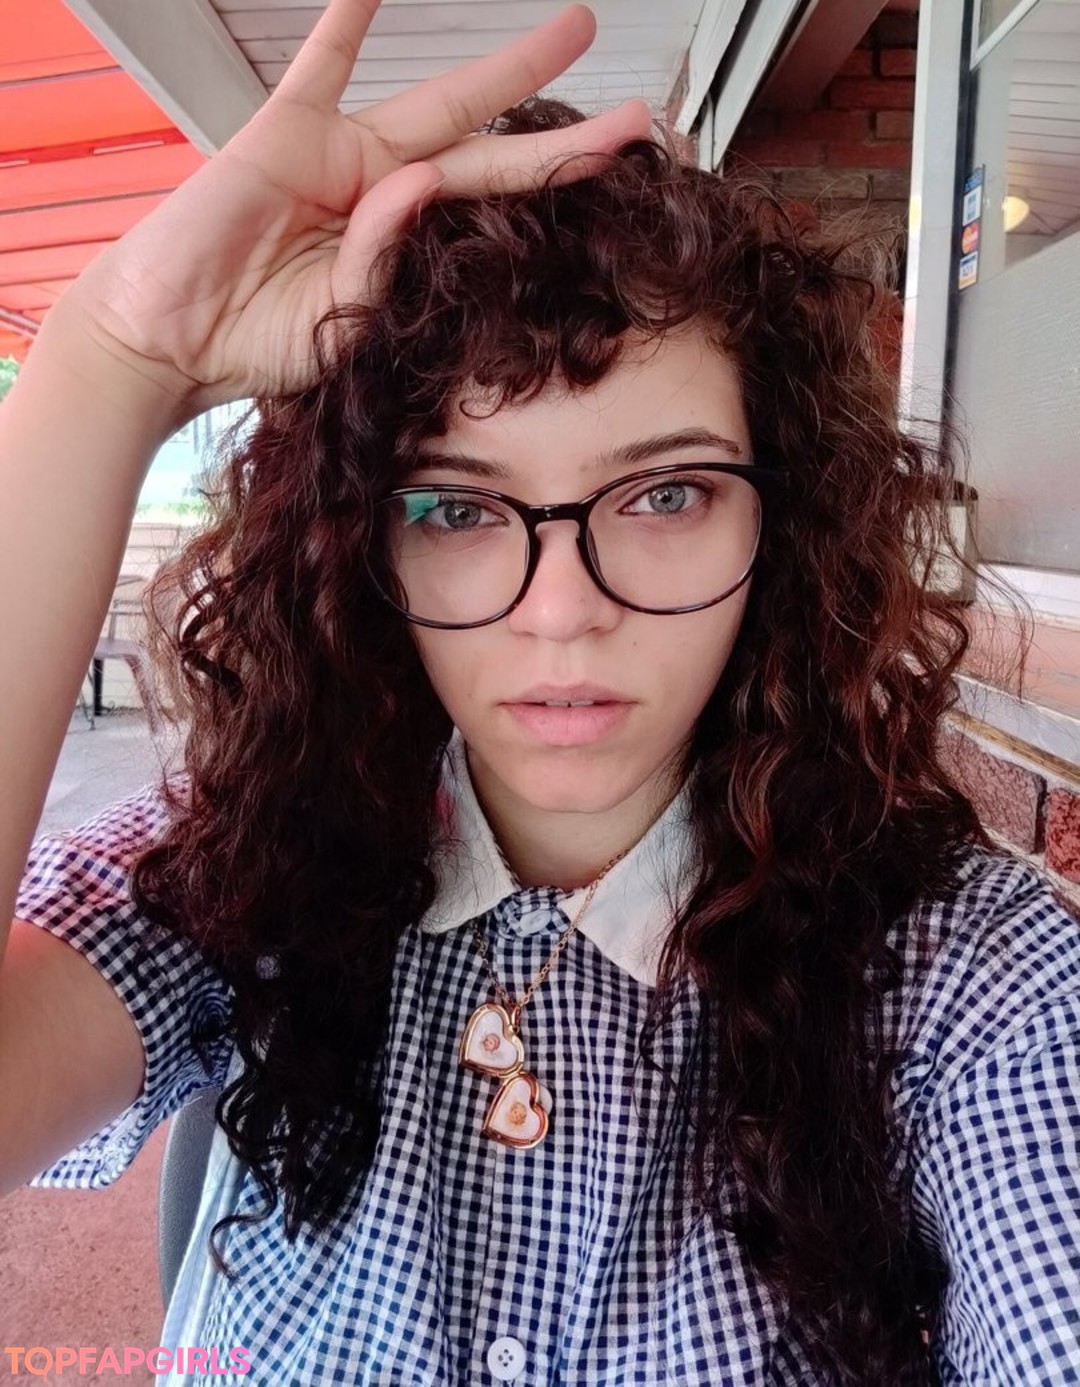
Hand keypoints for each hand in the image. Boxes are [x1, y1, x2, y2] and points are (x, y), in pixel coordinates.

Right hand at [59, 0, 651, 413]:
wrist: (176, 336)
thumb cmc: (261, 342)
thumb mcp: (345, 321)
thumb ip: (385, 262)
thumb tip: (417, 185)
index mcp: (408, 246)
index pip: (498, 215)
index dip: (557, 193)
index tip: (623, 177)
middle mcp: (387, 192)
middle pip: (493, 155)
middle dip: (565, 137)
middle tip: (641, 118)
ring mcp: (343, 156)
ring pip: (440, 105)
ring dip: (505, 70)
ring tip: (575, 33)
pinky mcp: (287, 133)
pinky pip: (324, 65)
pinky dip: (350, 19)